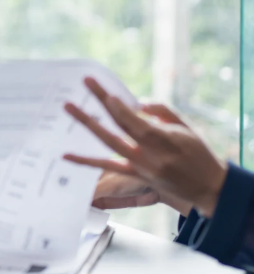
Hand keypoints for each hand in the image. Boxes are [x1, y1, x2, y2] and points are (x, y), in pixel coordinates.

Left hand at [63, 77, 227, 216]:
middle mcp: (151, 155)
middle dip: (100, 105)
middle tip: (83, 85)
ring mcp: (140, 166)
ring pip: (109, 144)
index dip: (121, 110)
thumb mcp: (186, 127)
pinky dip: (85, 161)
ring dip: (87, 124)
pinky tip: (66, 154)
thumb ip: (161, 111)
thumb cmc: (198, 153)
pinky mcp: (135, 175)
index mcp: (166, 140)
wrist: (208, 188)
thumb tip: (136, 104)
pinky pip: (106, 166)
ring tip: (69, 107)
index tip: (108, 94)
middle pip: (120, 127)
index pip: (137, 123)